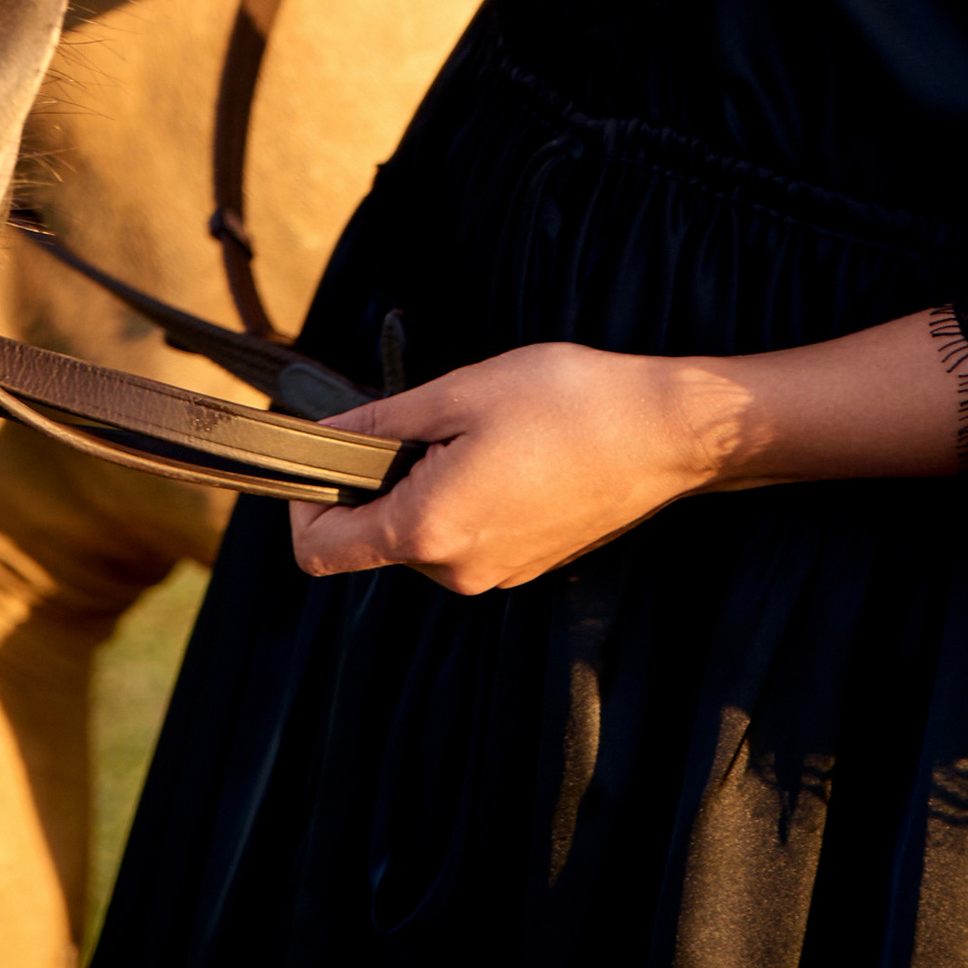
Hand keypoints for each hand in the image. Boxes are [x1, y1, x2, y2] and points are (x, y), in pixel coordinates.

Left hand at [286, 340, 713, 594]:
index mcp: (431, 529)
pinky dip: (464, 497)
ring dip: (426, 486)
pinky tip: (507, 451)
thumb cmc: (568, 402)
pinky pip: (467, 537)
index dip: (303, 506)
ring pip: (424, 535)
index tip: (322, 457)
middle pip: (376, 538)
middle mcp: (459, 570)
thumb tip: (325, 436)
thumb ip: (381, 423)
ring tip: (476, 429)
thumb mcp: (460, 392)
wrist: (664, 433)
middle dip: (379, 481)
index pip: (324, 553)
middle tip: (420, 419)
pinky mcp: (526, 566)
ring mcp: (496, 575)